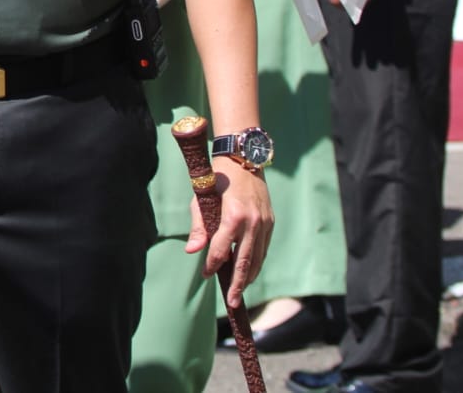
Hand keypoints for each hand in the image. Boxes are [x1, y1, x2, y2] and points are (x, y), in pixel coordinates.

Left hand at [185, 160, 273, 307]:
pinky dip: (256, 262)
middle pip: (245, 261)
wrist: (242, 160)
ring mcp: (264, 223)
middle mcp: (253, 222)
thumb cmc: (216, 180)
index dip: (212, 264)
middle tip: (232, 302)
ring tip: (240, 292)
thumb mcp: (202, 200)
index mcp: (233, 216)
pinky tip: (248, 272)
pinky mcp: (270, 222)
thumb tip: (192, 252)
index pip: (221, 249)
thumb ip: (199, 227)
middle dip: (238, 284)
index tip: (206, 274)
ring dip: (248, 277)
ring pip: (257, 258)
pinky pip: (263, 249)